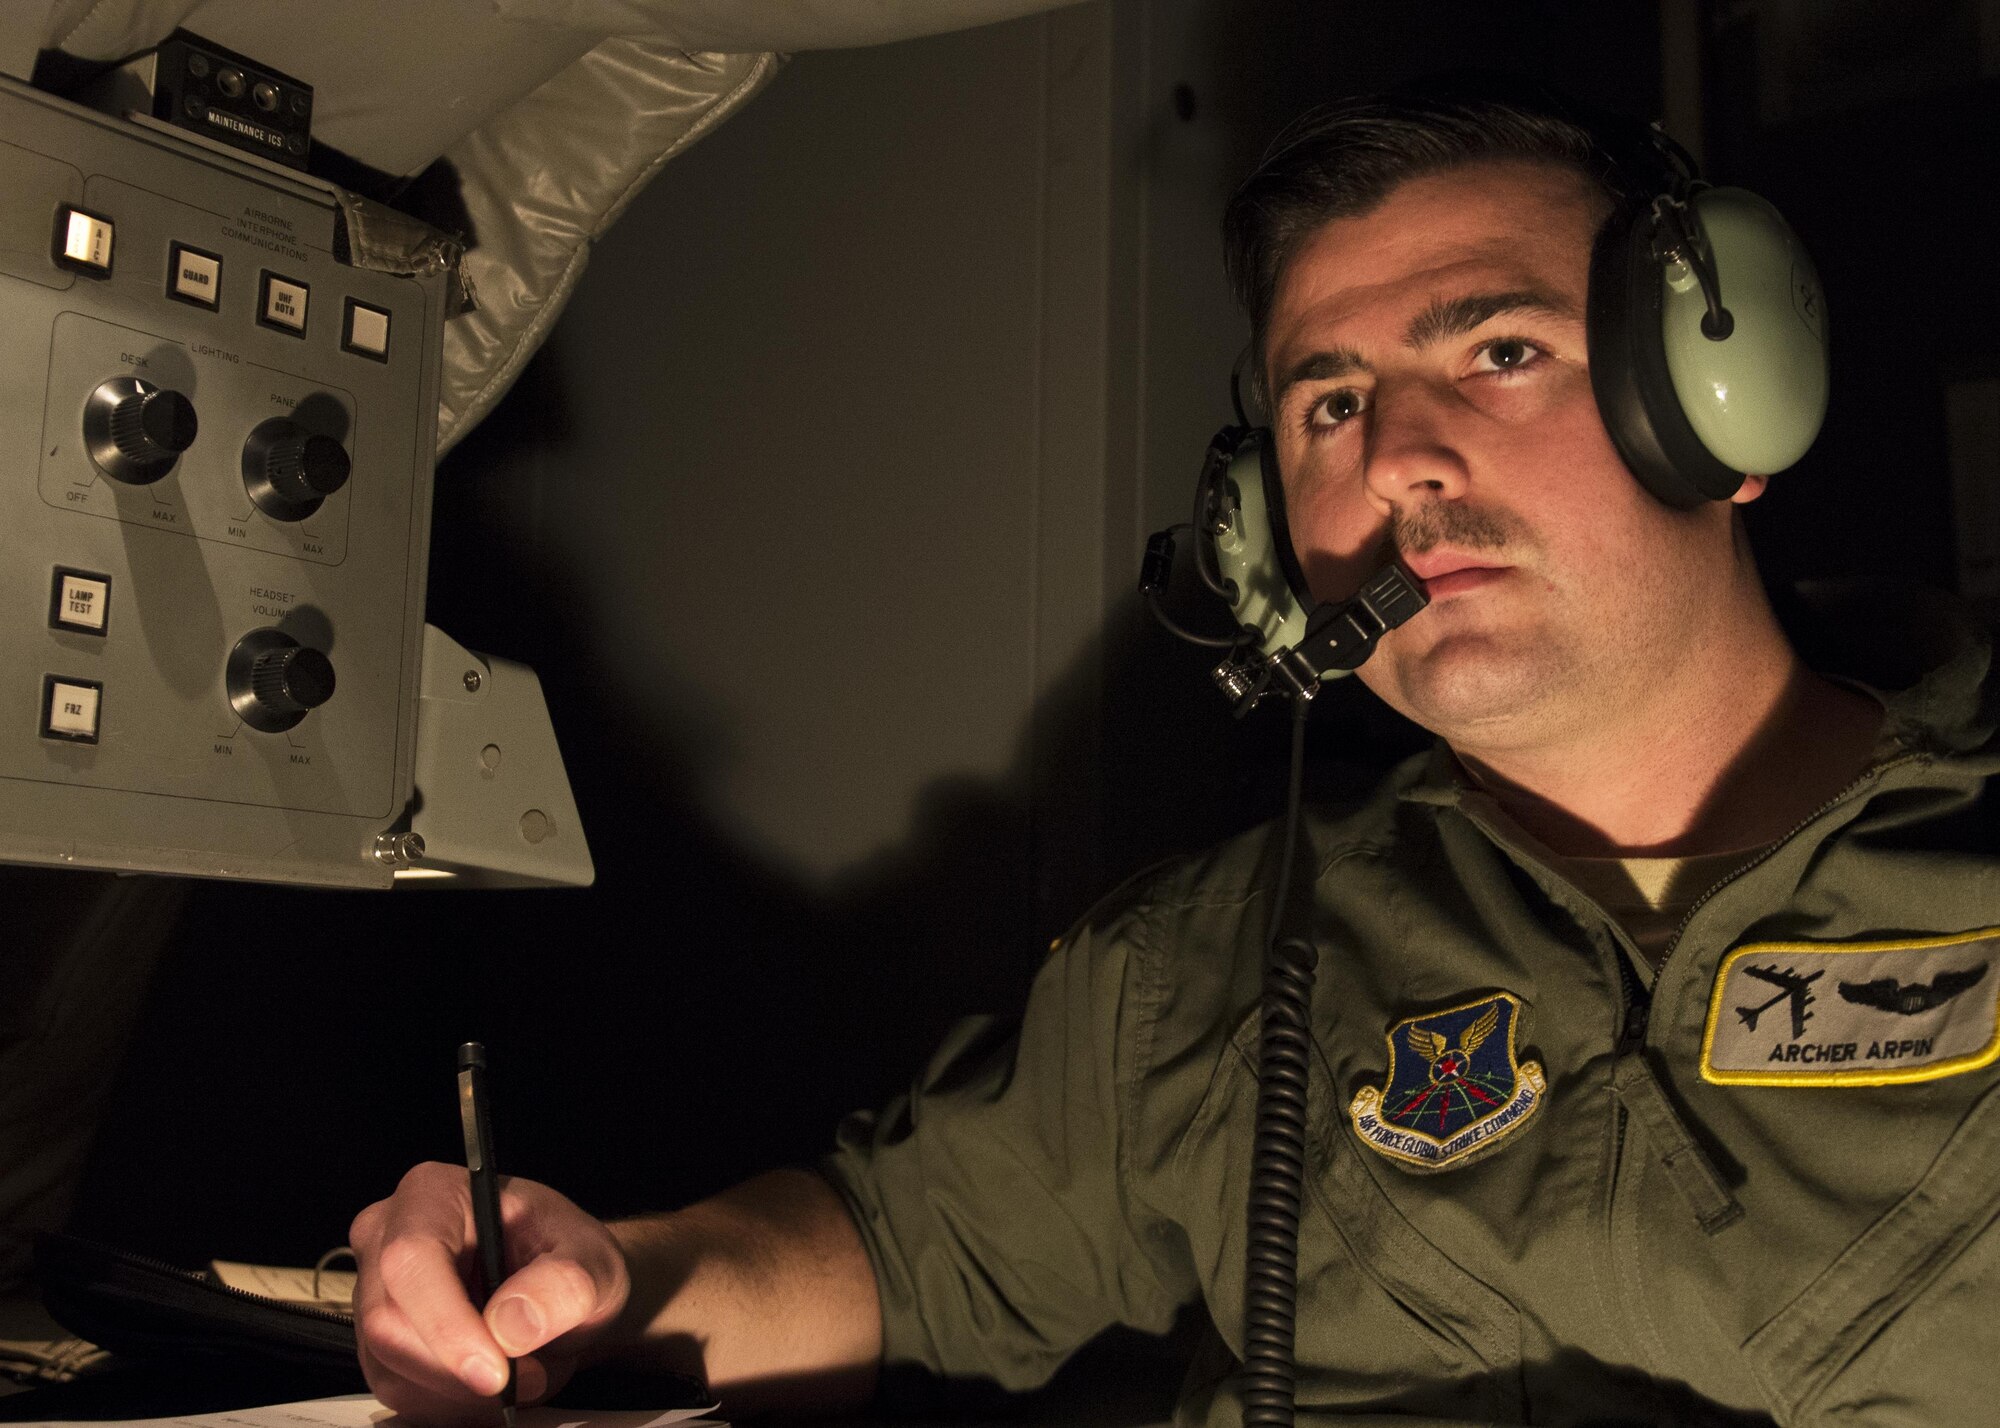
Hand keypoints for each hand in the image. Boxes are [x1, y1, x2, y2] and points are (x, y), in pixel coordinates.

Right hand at [351, 1162, 630, 1424]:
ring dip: (463, 1392)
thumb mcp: (593, 1261)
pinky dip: (452, 1404)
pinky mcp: (377, 1343)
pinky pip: (400, 1392)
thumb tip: (512, 1324)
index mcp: (433, 1194)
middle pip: (389, 1324)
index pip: (412, 1259)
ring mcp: (375, 1293)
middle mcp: (387, 1237)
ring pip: (391, 1368)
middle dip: (461, 1370)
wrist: (566, 1286)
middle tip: (531, 1376)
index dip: (446, 1322)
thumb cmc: (572, 1258)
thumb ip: (565, 1284)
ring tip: (525, 1371)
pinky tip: (495, 1382)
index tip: (495, 1371)